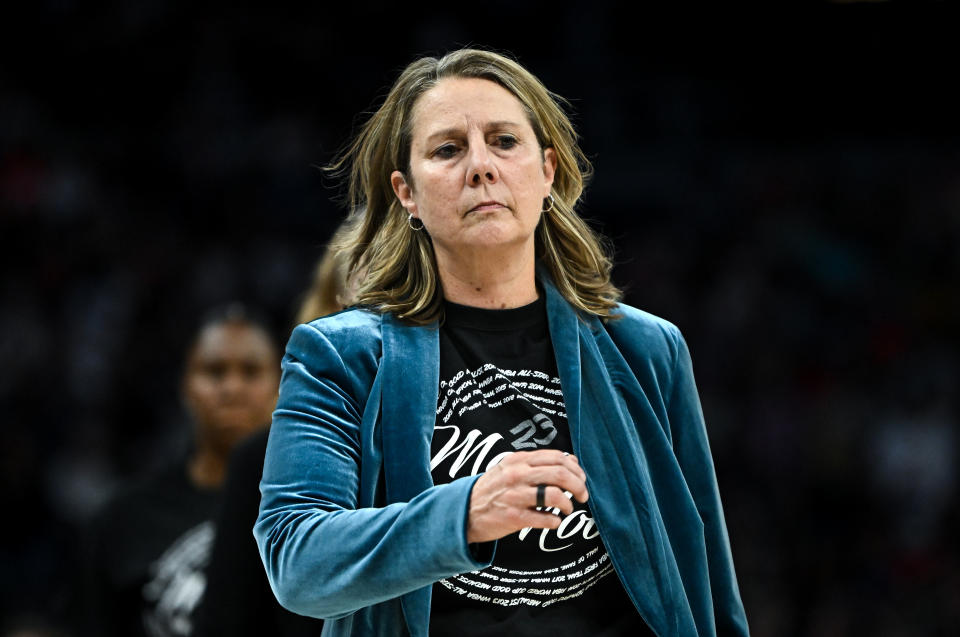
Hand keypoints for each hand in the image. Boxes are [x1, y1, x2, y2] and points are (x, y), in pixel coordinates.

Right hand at [465, 450, 588, 543]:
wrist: (464, 511)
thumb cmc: (493, 490)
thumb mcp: (510, 468)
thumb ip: (536, 464)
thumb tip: (571, 462)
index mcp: (518, 460)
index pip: (557, 457)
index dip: (575, 469)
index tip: (581, 479)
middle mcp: (517, 475)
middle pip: (560, 474)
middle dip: (578, 486)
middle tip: (583, 496)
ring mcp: (514, 496)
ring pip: (555, 495)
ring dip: (568, 504)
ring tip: (567, 509)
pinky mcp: (513, 517)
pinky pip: (544, 519)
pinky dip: (555, 521)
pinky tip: (554, 522)